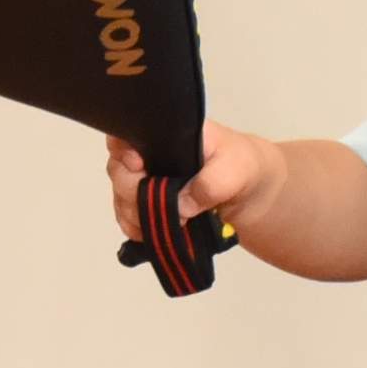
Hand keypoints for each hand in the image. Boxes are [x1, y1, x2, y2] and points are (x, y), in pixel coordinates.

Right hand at [104, 119, 277, 249]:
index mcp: (166, 135)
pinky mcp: (148, 205)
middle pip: (117, 170)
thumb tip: (180, 207)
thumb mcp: (234, 169)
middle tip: (155, 204)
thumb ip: (210, 184)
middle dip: (131, 191)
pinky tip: (151, 233)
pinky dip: (135, 228)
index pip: (127, 134)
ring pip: (120, 197)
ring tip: (158, 223)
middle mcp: (149, 155)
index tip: (139, 166)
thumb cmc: (240, 166)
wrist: (249, 189)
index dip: (123, 151)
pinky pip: (127, 218)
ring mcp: (146, 181)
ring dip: (133, 214)